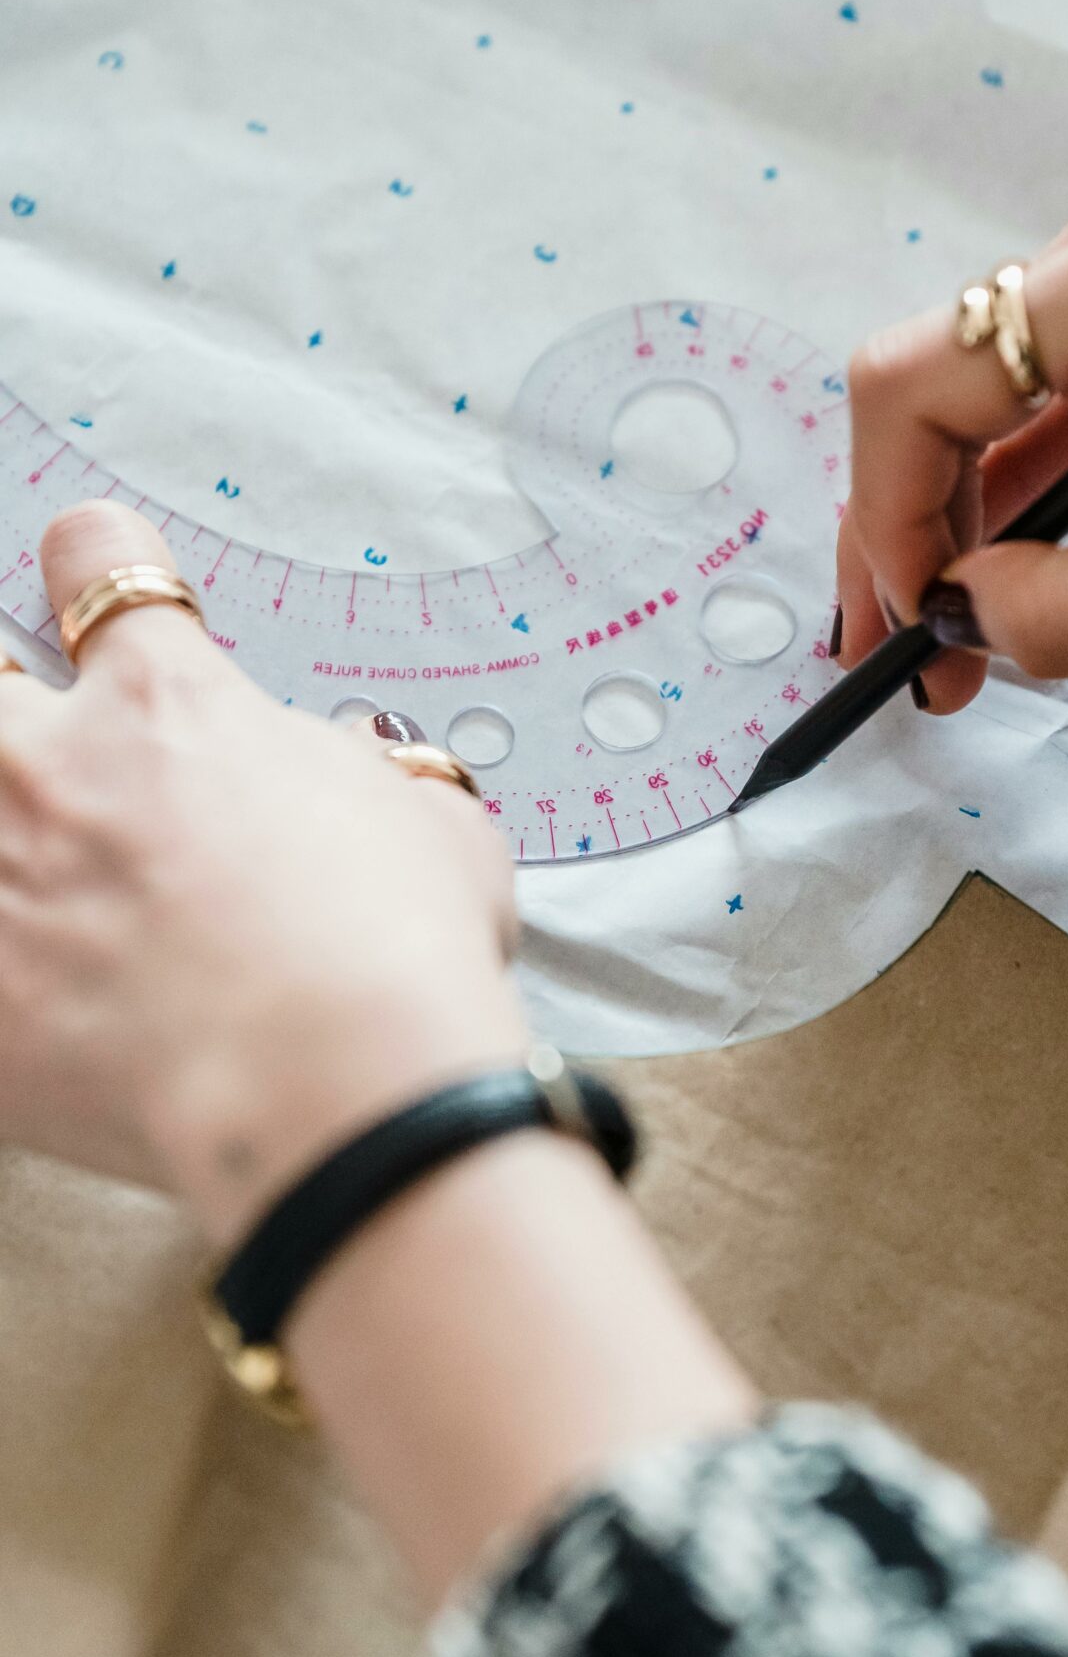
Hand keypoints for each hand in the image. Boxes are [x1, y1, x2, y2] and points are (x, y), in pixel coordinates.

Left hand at [0, 503, 524, 1245]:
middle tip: (48, 760)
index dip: (99, 568)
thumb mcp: (435, 829)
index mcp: (169, 709)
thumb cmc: (392, 956)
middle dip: (7, 706)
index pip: (98, 567)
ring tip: (48, 887)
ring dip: (11, 842)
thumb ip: (377, 783)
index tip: (95, 581)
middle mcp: (52, 776)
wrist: (328, 1090)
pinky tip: (44, 1004)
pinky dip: (12, 985)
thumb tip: (363, 776)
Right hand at [836, 160, 1067, 711]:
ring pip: (991, 400)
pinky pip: (1056, 395)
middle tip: (907, 661)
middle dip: (911, 534)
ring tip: (960, 645)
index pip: (912, 384)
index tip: (903, 629)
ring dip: (965, 521)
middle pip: (939, 387)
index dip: (880, 520)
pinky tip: (1017, 578)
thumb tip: (961, 621)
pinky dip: (1027, 489)